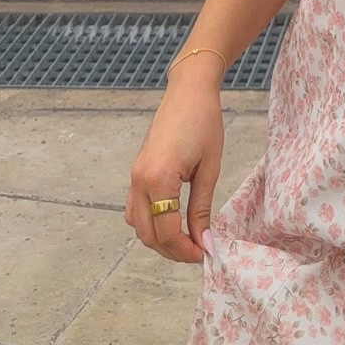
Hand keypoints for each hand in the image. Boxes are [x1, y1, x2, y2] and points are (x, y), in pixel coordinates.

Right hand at [125, 64, 224, 263]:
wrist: (189, 90)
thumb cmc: (204, 122)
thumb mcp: (209, 168)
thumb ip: (202, 208)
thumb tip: (203, 242)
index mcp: (158, 179)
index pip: (167, 232)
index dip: (186, 249)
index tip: (205, 254)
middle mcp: (140, 180)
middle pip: (148, 234)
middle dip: (172, 250)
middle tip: (198, 251)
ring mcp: (134, 176)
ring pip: (138, 225)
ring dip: (159, 239)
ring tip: (187, 240)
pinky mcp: (137, 171)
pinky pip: (135, 209)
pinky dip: (150, 222)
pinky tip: (172, 222)